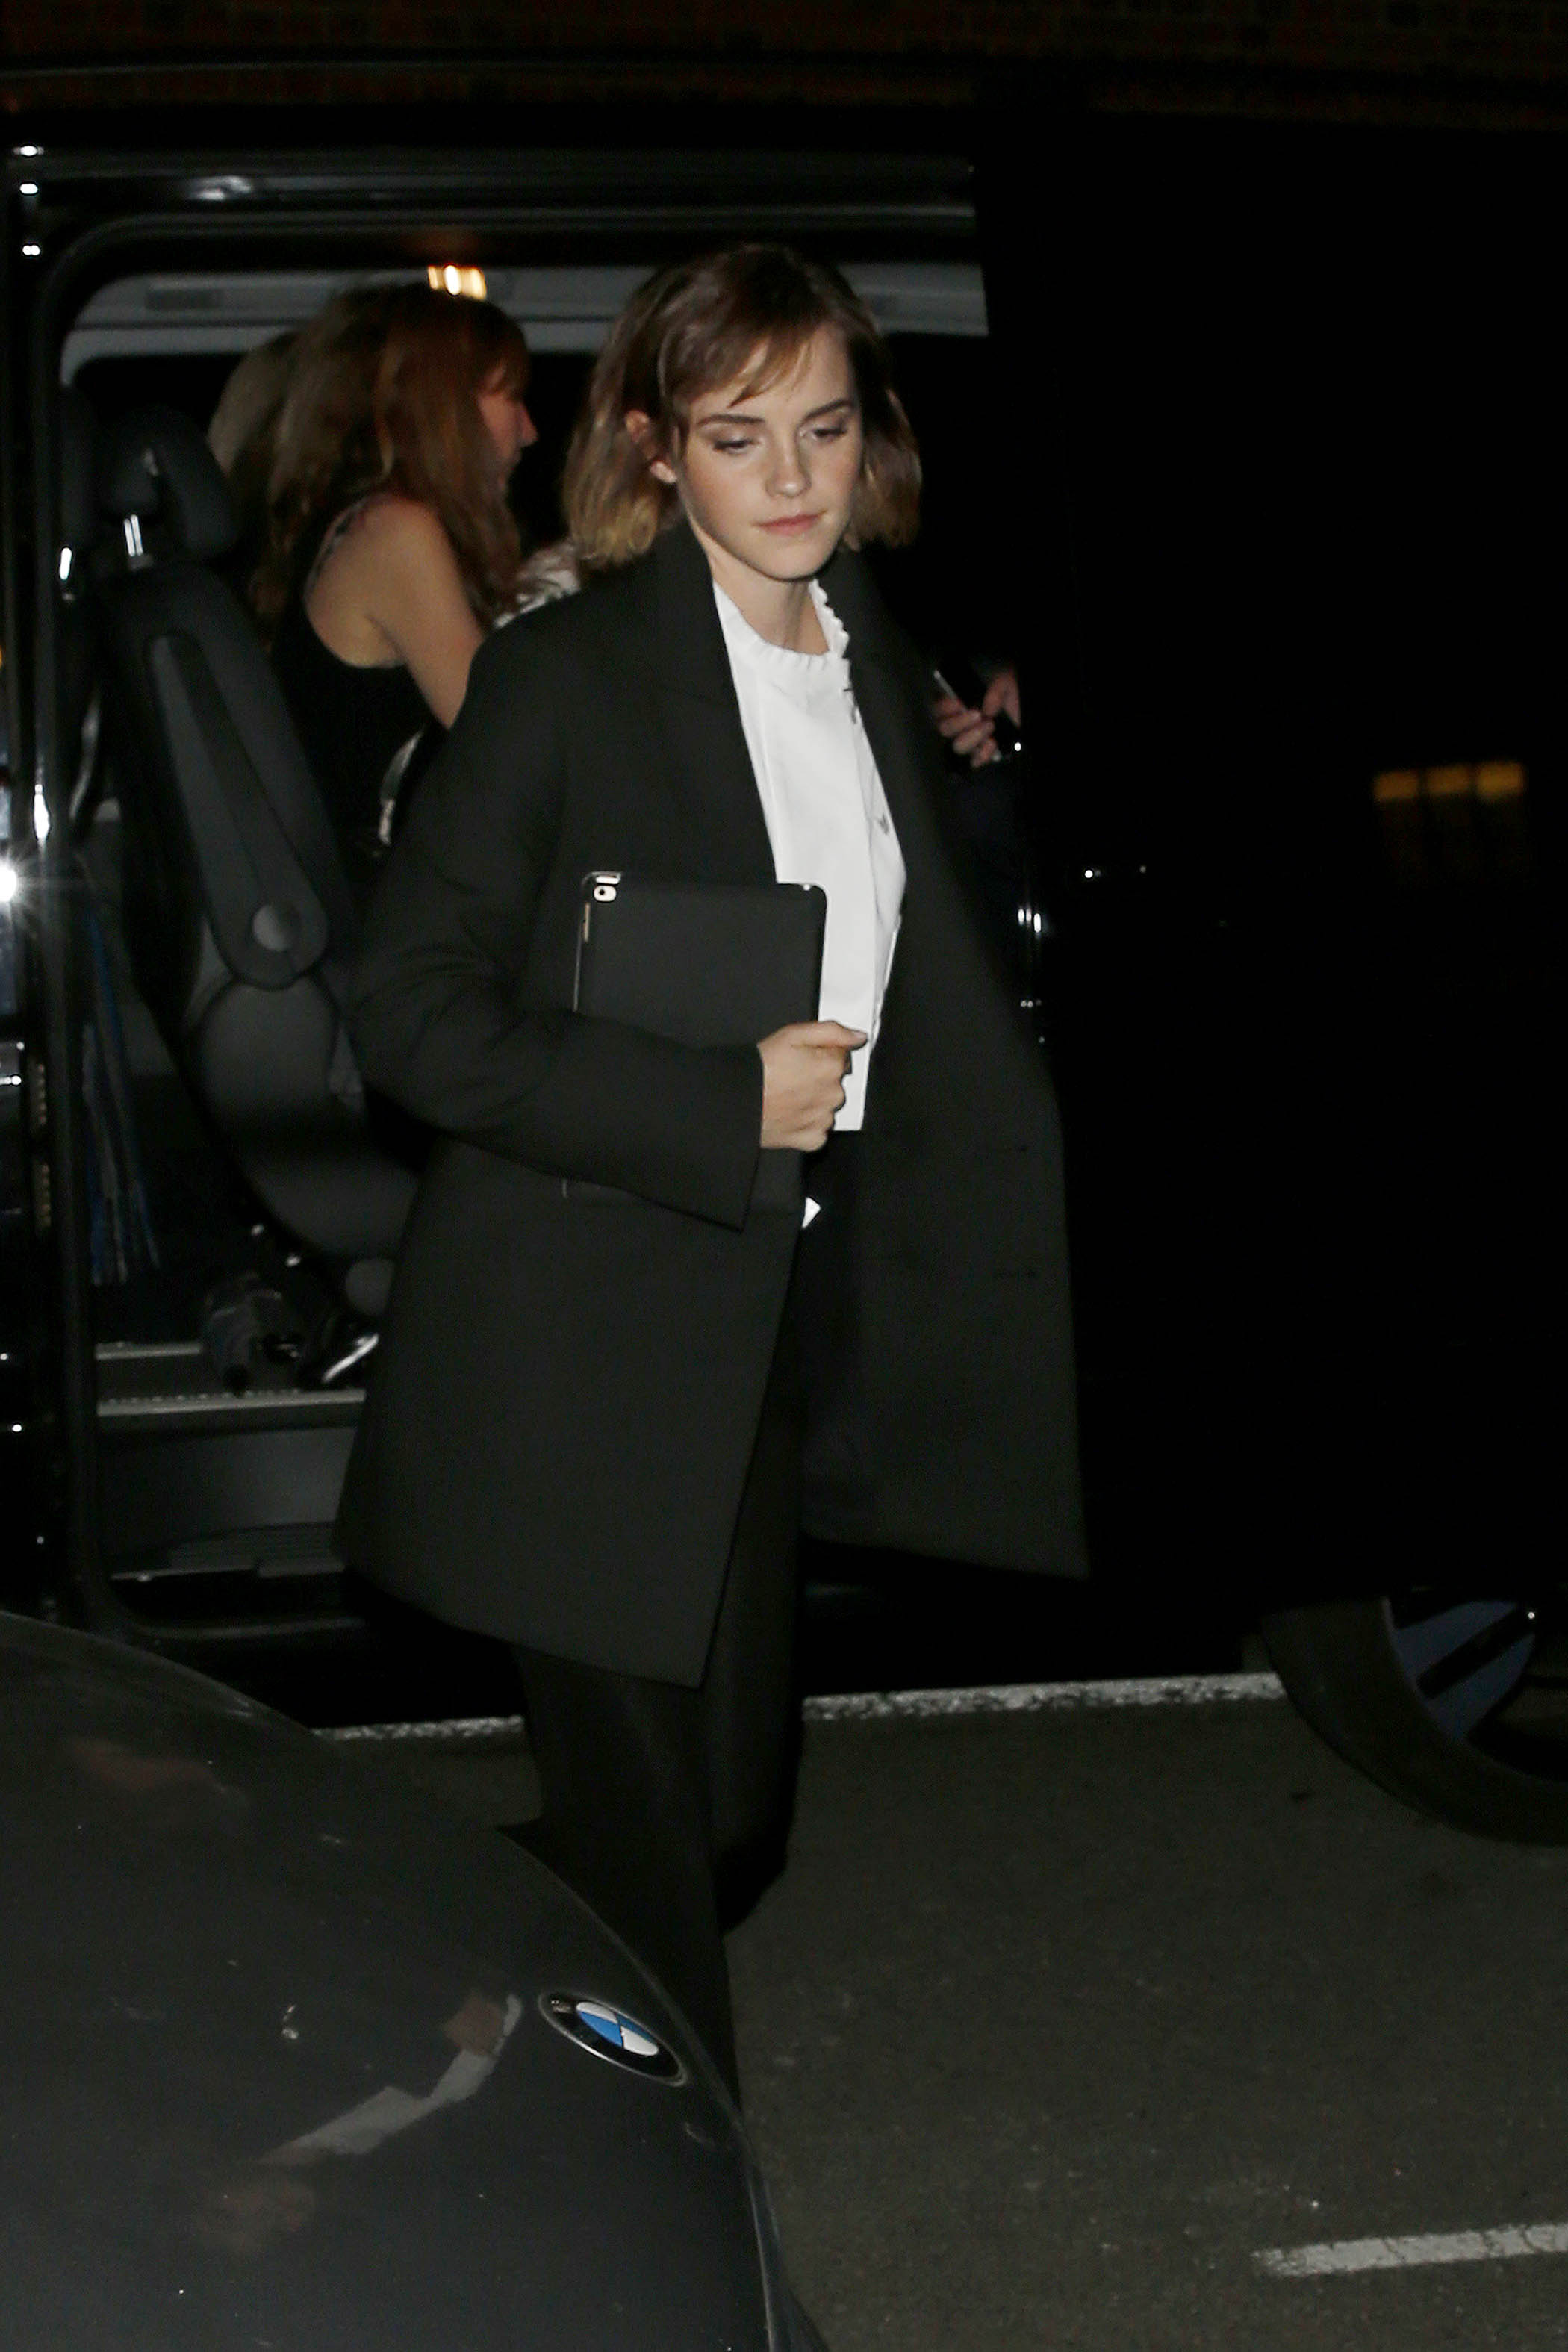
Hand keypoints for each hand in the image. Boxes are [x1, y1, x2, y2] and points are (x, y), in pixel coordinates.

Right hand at [758, 1021, 865, 1150]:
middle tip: (791, 1076)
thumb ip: (832, 1031)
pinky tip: (791, 1113)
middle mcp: (833, 1094)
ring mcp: (823, 1118)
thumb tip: (857, 1036)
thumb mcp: (794, 1034)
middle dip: (819, 1077)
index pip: (841, 1055)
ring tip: (788, 1095)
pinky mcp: (812, 1138)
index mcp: (831, 1067)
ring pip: (828, 1105)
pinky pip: (819, 1129)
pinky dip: (809, 1123)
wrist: (738, 1102)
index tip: (803, 1057)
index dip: (821, 1053)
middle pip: (836, 1081)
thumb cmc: (761, 1069)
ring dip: (814, 1100)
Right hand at [933, 667, 1020, 768]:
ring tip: (990, 725)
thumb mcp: (1004, 683)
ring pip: (957, 746)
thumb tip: (987, 709)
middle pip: (944, 729)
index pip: (938, 708)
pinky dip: (983, 754)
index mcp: (956, 702)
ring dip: (972, 738)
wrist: (1022, 705)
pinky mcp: (981, 753)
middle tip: (977, 715)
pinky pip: (975, 761)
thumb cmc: (1008, 692)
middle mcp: (958, 723)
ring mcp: (969, 739)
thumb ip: (996, 691)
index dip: (944, 707)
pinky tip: (993, 743)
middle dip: (959, 723)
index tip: (959, 703)